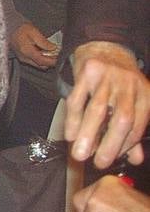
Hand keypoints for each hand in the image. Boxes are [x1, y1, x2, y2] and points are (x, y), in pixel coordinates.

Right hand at [10, 22, 58, 69]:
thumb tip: (53, 48)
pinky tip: (45, 52)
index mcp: (27, 51)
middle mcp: (24, 57)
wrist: (9, 27)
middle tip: (58, 56)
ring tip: (53, 54)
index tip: (60, 58)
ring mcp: (22, 58)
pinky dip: (41, 58)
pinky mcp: (22, 57)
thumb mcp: (34, 32)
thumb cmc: (20, 28)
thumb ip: (44, 42)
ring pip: (37, 64)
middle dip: (50, 62)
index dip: (53, 61)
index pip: (42, 61)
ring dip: (46, 61)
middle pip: (41, 65)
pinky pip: (34, 61)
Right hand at [65, 41, 149, 166]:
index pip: (137, 126)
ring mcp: (108, 77)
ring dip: (88, 134)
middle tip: (97, 162)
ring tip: (79, 154)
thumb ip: (133, 131)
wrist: (105, 49)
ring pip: (97, 110)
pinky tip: (70, 133)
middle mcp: (129, 85)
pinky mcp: (87, 71)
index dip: (124, 146)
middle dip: (109, 144)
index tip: (109, 160)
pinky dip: (73, 118)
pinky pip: (78, 99)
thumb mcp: (133, 103)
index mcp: (145, 95)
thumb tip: (135, 159)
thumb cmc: (119, 83)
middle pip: (121, 119)